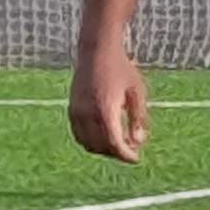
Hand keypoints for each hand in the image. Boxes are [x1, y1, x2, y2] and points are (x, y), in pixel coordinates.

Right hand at [67, 41, 149, 163]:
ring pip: (87, 143)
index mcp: (106, 109)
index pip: (114, 143)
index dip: (125, 155)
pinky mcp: (71, 109)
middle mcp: (87, 113)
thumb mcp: (137, 92)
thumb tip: (138, 141)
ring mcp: (76, 112)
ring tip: (119, 141)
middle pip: (101, 146)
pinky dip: (91, 140)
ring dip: (103, 148)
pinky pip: (79, 134)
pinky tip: (104, 134)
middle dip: (116, 152)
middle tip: (131, 148)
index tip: (136, 159)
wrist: (96, 51)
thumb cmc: (121, 69)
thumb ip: (138, 118)